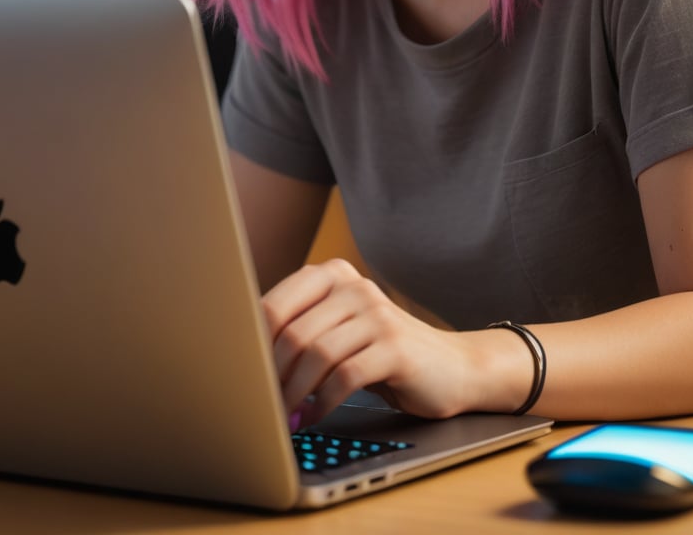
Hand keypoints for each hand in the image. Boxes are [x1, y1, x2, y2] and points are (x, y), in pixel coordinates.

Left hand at [262, 258, 493, 425]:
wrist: (451, 366)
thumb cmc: (381, 352)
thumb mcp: (339, 329)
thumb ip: (301, 328)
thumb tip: (242, 357)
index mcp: (332, 275)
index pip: (274, 304)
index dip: (252, 345)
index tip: (241, 378)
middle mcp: (354, 286)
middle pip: (292, 333)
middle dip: (270, 376)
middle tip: (261, 405)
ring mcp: (377, 314)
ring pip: (316, 355)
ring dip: (294, 394)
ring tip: (285, 417)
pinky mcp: (395, 347)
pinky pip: (345, 377)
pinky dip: (323, 404)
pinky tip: (316, 417)